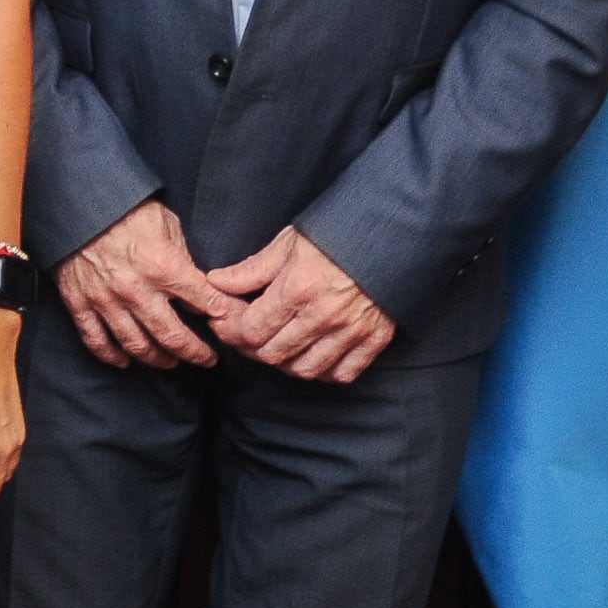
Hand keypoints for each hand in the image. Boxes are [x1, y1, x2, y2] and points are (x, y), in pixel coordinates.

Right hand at [55, 199, 228, 368]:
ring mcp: (106, 299)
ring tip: (170, 361)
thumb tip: (200, 287)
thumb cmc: (125, 207)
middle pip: (173, 337)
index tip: (233, 325)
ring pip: (137, 346)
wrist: (76, 200)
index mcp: (163, 267)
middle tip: (207, 359)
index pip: (206, 303)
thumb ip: (183, 259)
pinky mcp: (80, 302)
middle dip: (196, 353)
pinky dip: (112, 355)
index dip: (225, 317)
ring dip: (158, 359)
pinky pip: (96, 340)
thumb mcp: (167, 224)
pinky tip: (124, 360)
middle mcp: (136, 290)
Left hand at [202, 226, 395, 381]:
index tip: (225, 324)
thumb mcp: (288, 243)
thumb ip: (252, 270)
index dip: (231, 331)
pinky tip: (312, 356)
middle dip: (252, 349)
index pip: (252, 330)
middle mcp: (324, 316)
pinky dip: (324, 372)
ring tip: (277, 346)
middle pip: (274, 354)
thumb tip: (217, 282)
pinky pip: (343, 373)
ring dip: (285, 363)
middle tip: (246, 336)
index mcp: (298, 288)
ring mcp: (352, 331)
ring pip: (306, 370)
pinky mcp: (375, 339)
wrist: (390, 234)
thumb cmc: (335, 235)